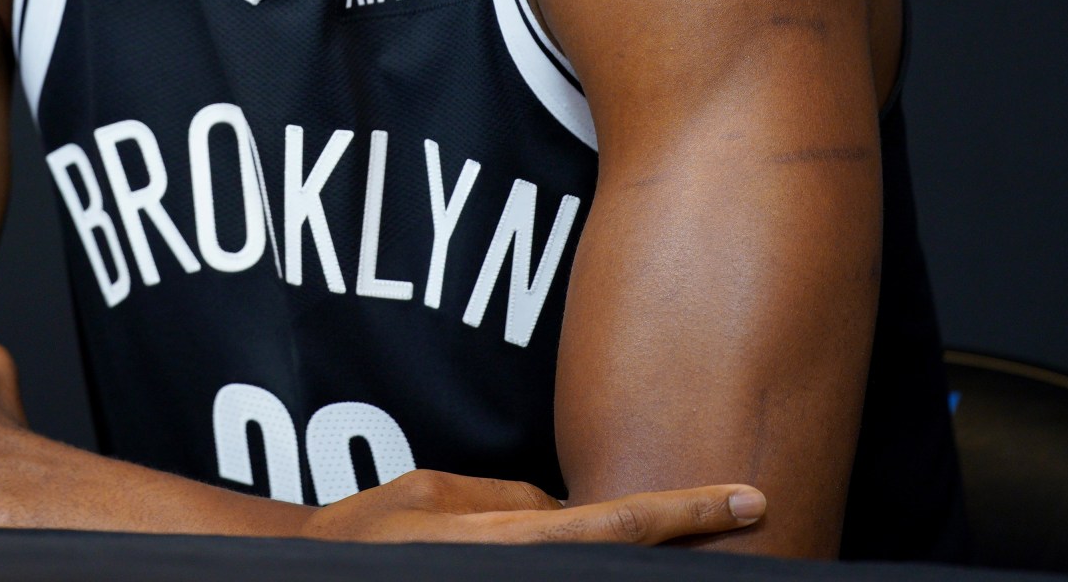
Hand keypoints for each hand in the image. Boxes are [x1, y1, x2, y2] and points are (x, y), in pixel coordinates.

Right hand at [304, 468, 766, 544]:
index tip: (751, 498)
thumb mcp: (432, 493)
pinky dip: (579, 558)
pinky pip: (556, 577)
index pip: (621, 523)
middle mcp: (518, 570)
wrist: (316, 577)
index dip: (692, 511)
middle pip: (625, 558)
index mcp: (508, 539)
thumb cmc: (368, 535)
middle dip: (682, 541)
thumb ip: (508, 501)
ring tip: (672, 523)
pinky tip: (584, 546)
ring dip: (629, 551)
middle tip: (744, 513)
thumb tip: (569, 515)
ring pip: (591, 570)